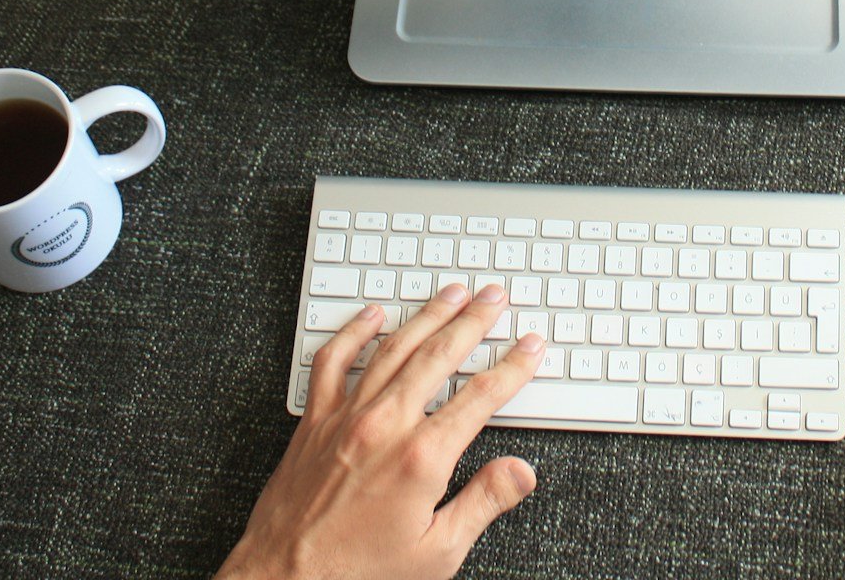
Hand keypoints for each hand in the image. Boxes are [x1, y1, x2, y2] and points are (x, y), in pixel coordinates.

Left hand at [217, 283, 546, 579]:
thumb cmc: (357, 574)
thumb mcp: (436, 553)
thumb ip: (482, 504)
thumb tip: (520, 472)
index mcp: (421, 458)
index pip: (481, 397)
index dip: (512, 367)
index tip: (529, 347)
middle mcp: (384, 426)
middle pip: (439, 356)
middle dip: (473, 322)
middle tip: (494, 298)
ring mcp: (346, 418)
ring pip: (393, 349)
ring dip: (426, 316)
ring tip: (451, 294)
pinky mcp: (314, 423)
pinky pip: (334, 362)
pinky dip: (353, 333)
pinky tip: (371, 316)